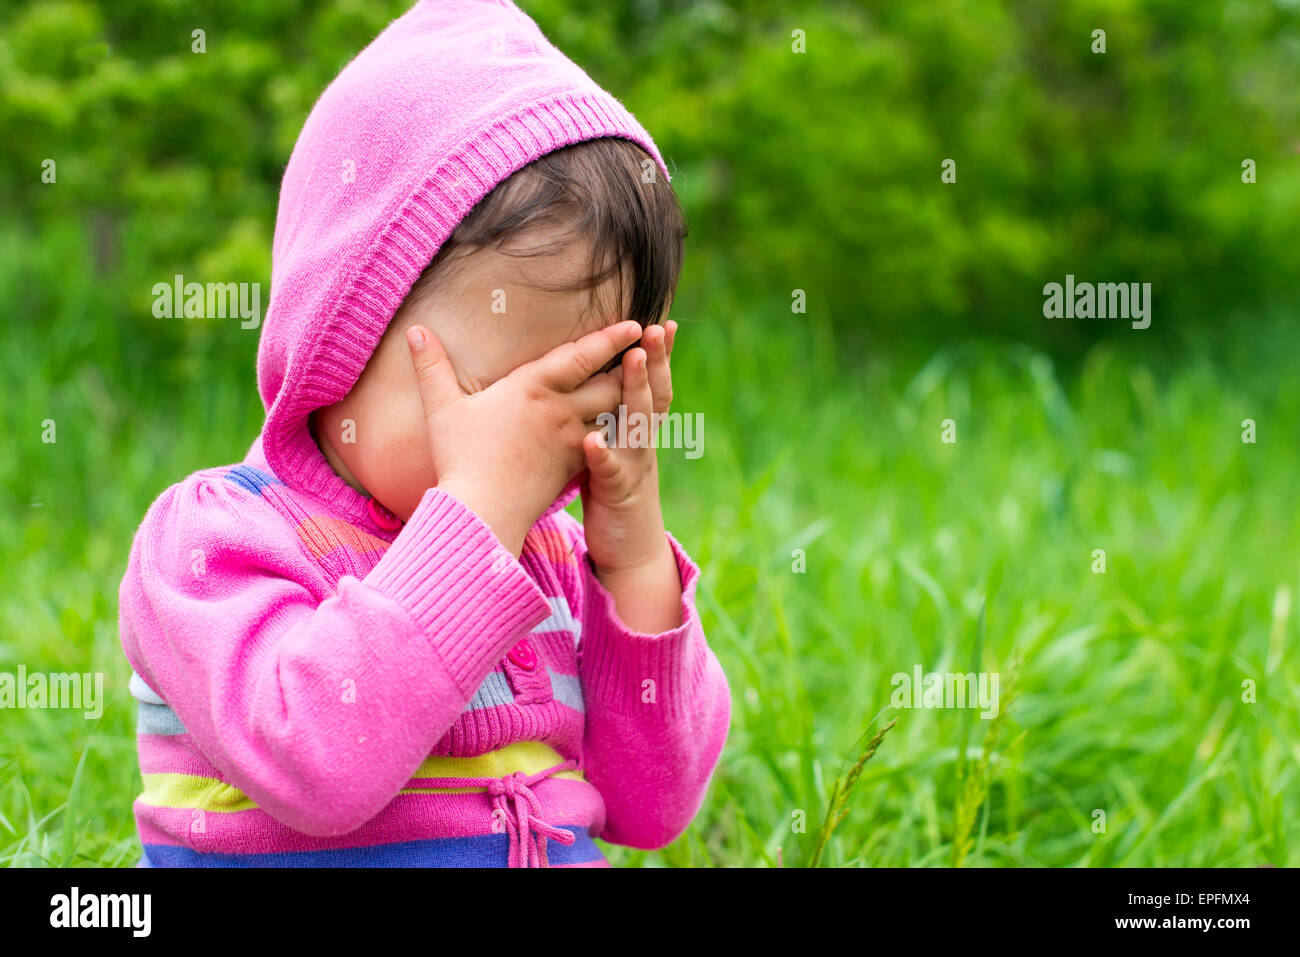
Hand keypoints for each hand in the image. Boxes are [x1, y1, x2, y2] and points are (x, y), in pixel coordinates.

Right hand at [405, 319, 641, 556]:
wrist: (481, 513)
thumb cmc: (459, 458)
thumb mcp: (443, 408)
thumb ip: (431, 366)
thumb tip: (415, 330)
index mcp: (533, 388)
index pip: (581, 355)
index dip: (610, 338)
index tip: (635, 323)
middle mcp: (561, 410)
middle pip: (610, 381)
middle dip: (634, 363)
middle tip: (656, 346)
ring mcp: (572, 439)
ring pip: (613, 412)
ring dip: (633, 395)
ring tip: (650, 379)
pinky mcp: (575, 465)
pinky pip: (607, 440)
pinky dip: (622, 427)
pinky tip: (631, 421)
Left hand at [579, 321, 681, 631]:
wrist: (630, 551)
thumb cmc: (613, 494)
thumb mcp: (614, 449)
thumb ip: (609, 417)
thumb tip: (596, 380)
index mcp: (638, 431)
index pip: (653, 385)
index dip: (659, 356)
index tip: (662, 321)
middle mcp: (642, 443)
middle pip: (653, 395)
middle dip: (655, 360)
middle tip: (654, 327)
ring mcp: (634, 467)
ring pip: (637, 423)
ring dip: (635, 391)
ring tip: (631, 361)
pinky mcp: (618, 493)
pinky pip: (612, 471)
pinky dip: (604, 455)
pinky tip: (592, 441)